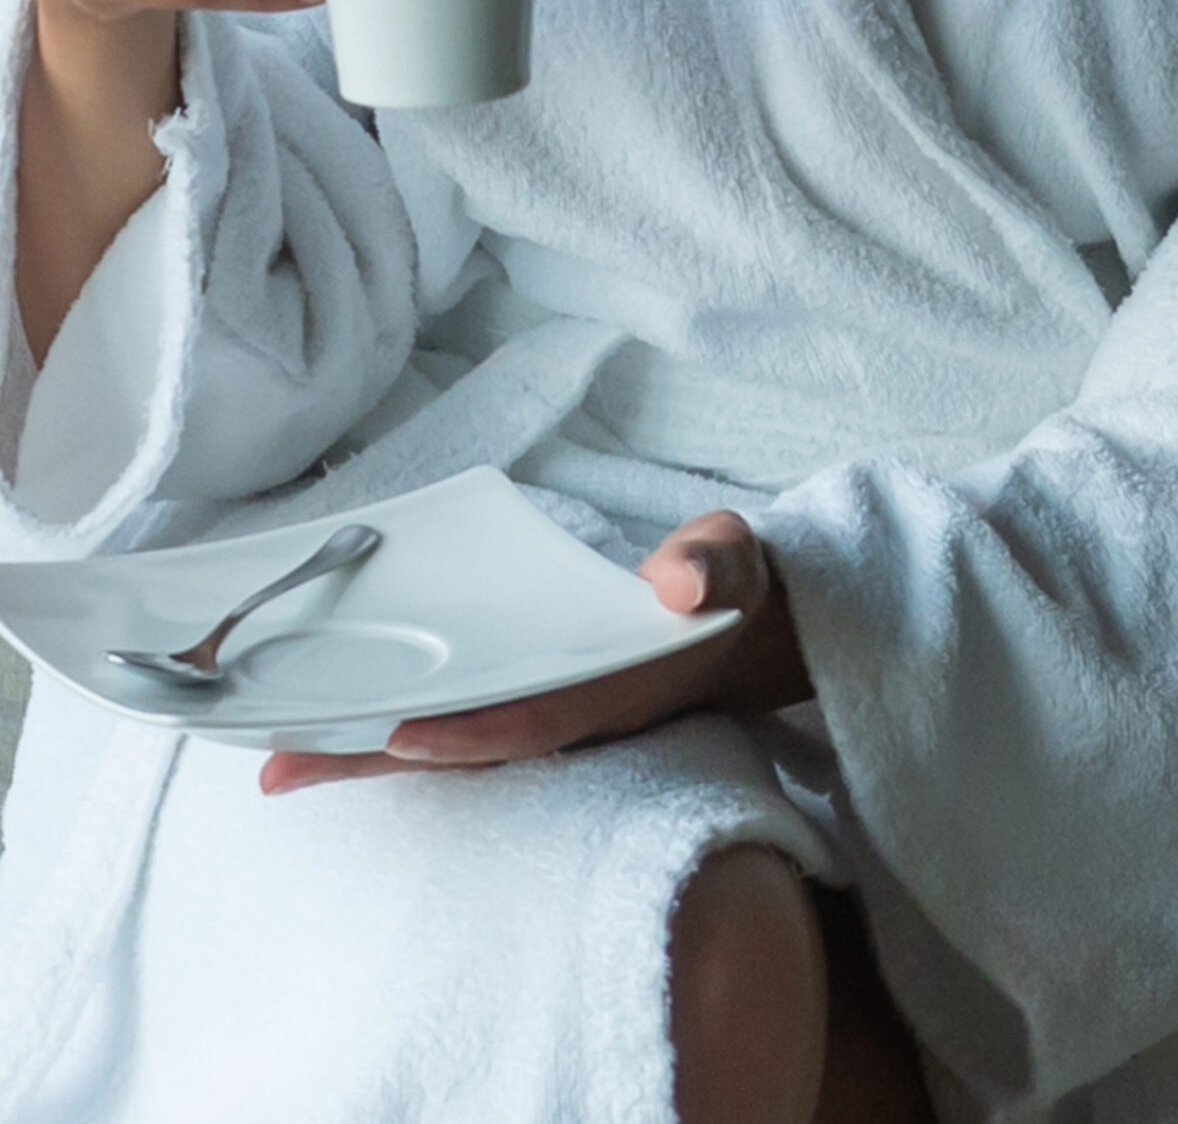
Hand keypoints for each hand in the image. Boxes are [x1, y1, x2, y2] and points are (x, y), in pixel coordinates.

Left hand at [260, 512, 813, 795]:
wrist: (749, 628)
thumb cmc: (728, 584)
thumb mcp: (730, 561)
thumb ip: (711, 566)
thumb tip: (682, 586)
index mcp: (619, 687)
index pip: (539, 717)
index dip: (472, 732)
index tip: (402, 737)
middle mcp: (575, 717)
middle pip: (466, 751)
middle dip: (376, 764)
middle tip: (278, 772)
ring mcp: (550, 718)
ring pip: (448, 748)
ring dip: (365, 759)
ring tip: (273, 766)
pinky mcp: (530, 706)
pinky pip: (451, 728)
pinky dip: (388, 735)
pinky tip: (332, 732)